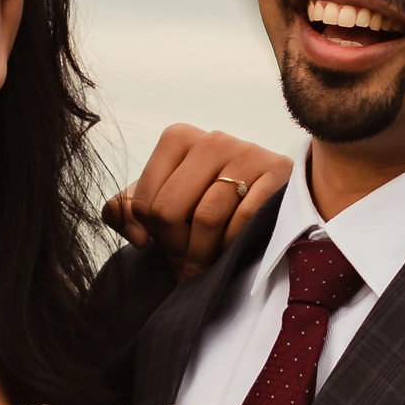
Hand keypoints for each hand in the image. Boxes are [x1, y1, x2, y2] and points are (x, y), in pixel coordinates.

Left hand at [101, 124, 289, 281]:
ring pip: (207, 217)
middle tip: (186, 261)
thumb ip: (127, 212)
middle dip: (176, 247)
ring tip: (205, 265)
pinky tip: (232, 249)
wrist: (266, 196)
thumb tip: (137, 235)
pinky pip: (244, 219)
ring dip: (203, 253)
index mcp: (177, 138)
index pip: (146, 202)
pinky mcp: (277, 172)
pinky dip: (233, 244)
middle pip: (170, 210)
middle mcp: (211, 140)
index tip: (168, 243)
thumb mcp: (161, 201)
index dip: (154, 234)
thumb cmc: (205, 200)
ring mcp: (247, 152)